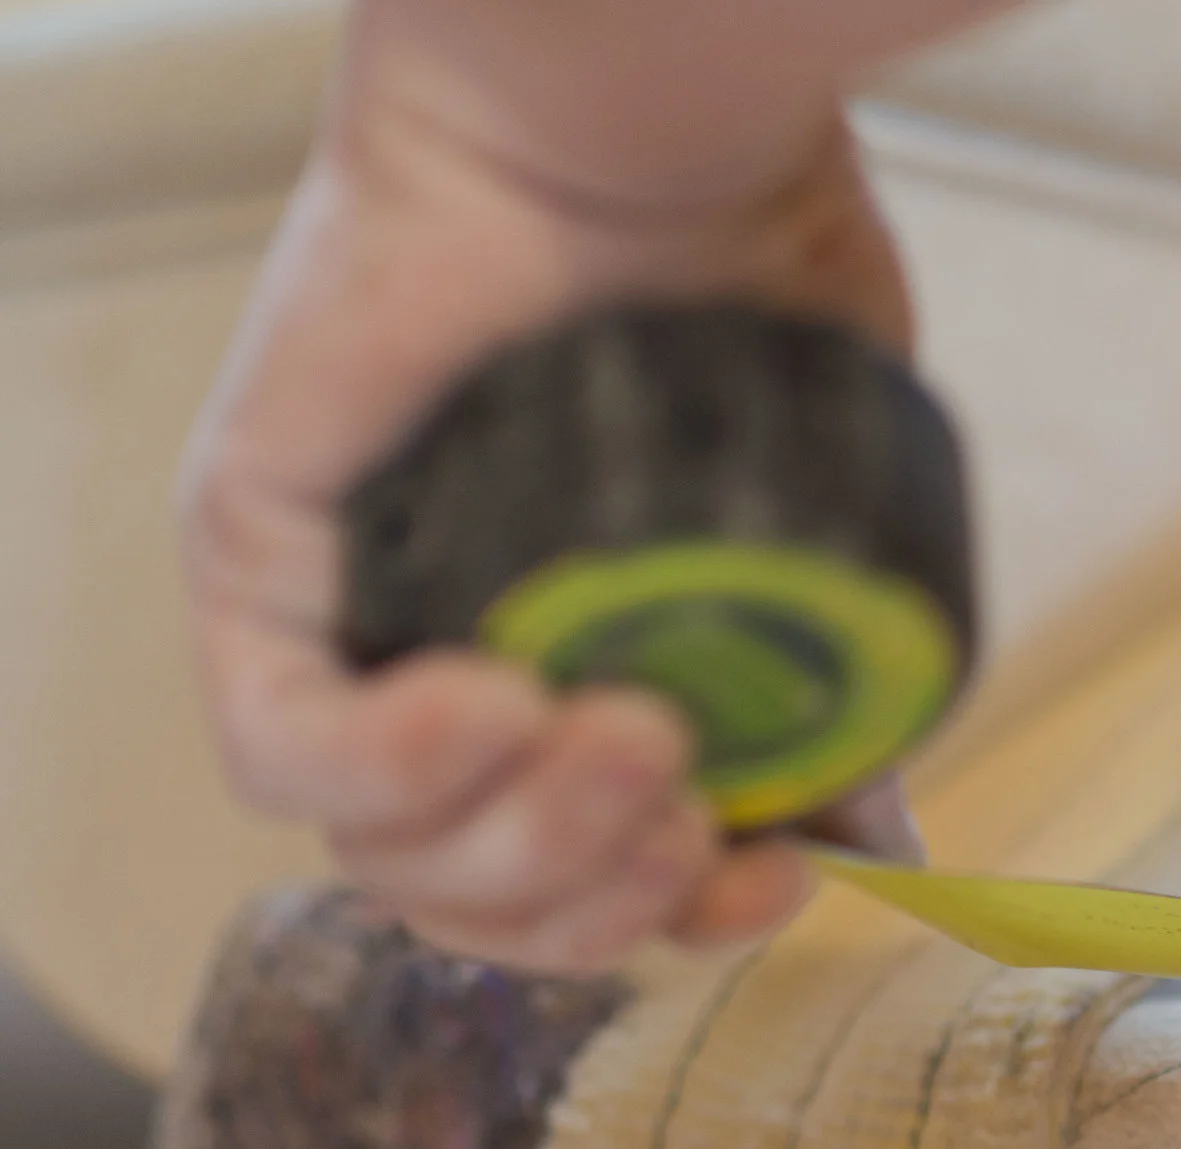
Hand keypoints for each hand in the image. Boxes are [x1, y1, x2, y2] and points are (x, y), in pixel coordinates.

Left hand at [182, 62, 918, 972]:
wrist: (661, 126)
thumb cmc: (751, 288)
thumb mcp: (824, 529)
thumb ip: (827, 700)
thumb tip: (862, 841)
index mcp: (571, 680)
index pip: (566, 891)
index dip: (662, 928)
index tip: (770, 880)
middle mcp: (445, 667)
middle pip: (466, 901)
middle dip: (594, 908)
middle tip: (691, 816)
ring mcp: (343, 621)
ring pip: (377, 856)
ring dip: (522, 844)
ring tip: (626, 736)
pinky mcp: (257, 558)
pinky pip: (280, 750)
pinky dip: (401, 768)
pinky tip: (500, 701)